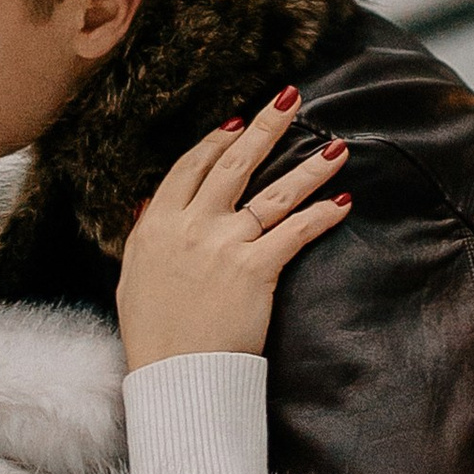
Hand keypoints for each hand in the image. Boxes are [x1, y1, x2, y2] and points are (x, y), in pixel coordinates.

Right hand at [115, 92, 349, 372]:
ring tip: (336, 146)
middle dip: (265, 127)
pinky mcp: (255, 269)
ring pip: (274, 193)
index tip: (238, 123)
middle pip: (234, 164)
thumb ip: (144, 236)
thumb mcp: (132, 278)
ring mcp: (224, 245)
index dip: (216, 141)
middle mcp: (191, 226)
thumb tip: (147, 205)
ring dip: (309, 166)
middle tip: (289, 98)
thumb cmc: (152, 334)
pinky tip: (341, 202)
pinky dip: (321, 215)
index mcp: (156, 224)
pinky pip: (295, 232)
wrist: (175, 375)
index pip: (190, 167)